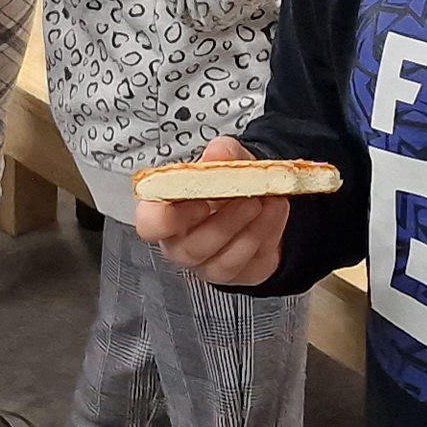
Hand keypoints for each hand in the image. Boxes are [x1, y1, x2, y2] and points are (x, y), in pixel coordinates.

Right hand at [137, 135, 295, 283]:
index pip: (149, 225)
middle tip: (248, 197)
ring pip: (224, 259)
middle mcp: (182, 245)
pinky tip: (276, 210)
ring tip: (270, 200)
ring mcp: (208, 265)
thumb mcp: (225, 160)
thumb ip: (221, 153)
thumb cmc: (224, 185)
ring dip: (251, 228)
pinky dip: (267, 233)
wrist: (256, 204)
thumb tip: (219, 152)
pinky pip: (250, 262)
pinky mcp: (237, 274)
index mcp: (166, 215)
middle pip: (192, 247)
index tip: (197, 199)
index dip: (166, 217)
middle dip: (224, 222)